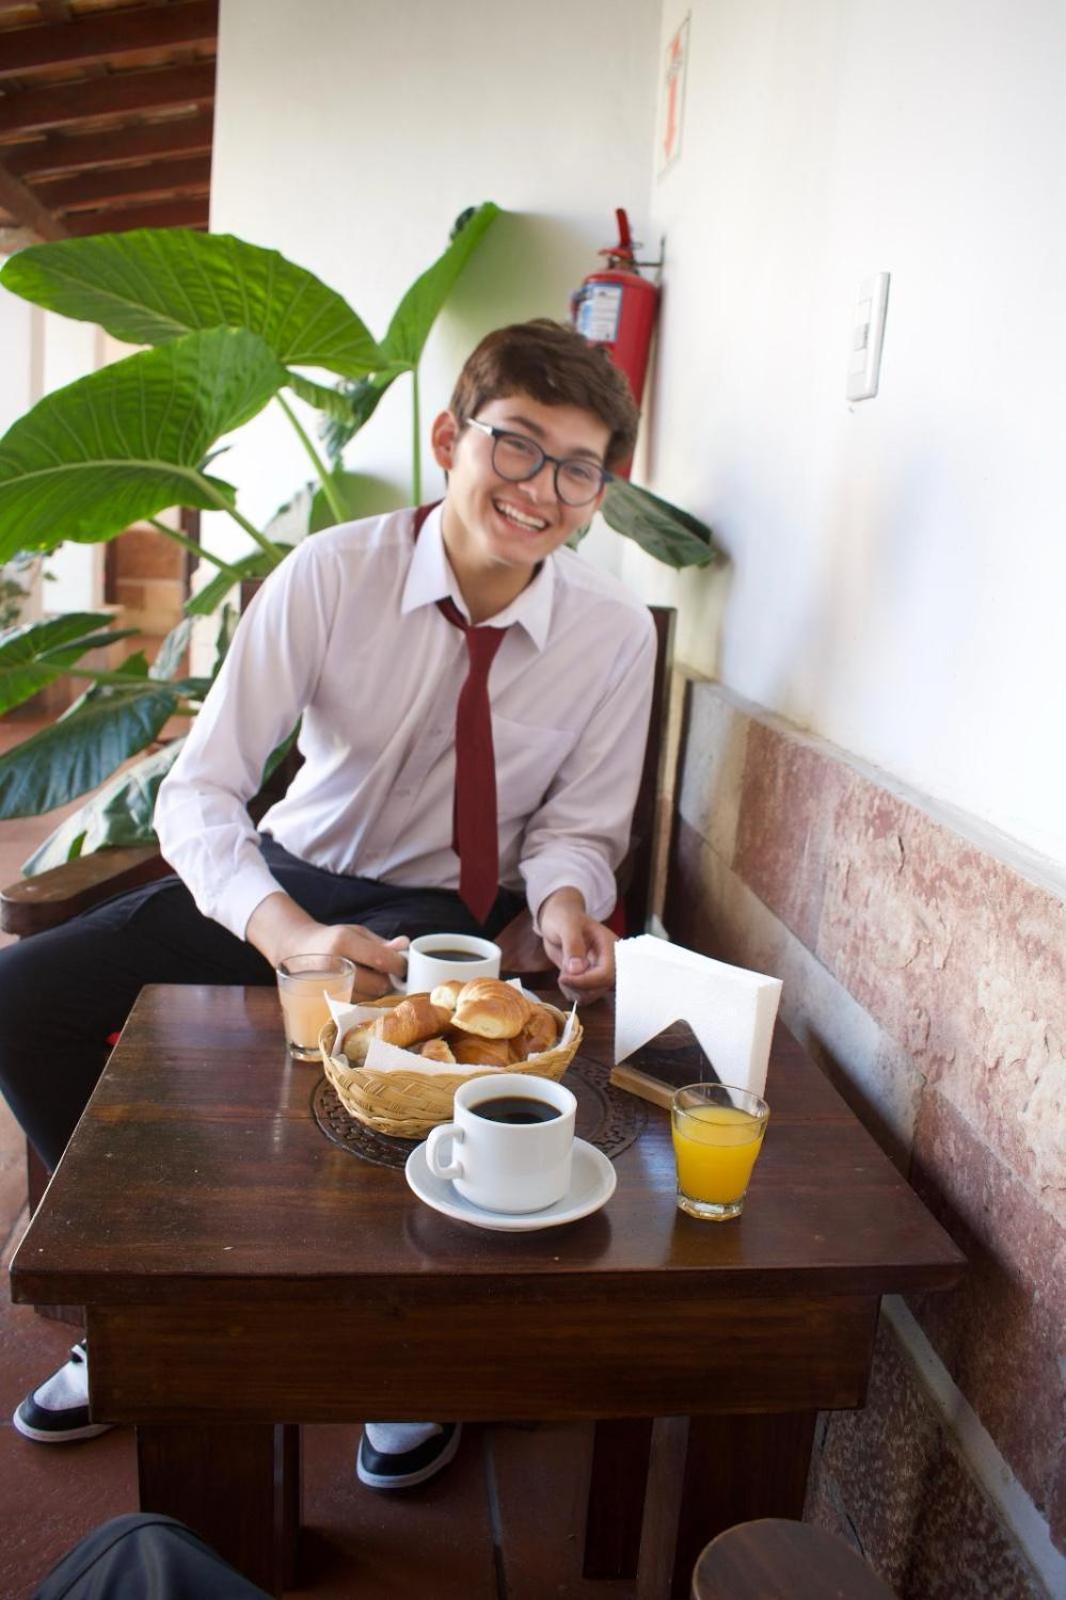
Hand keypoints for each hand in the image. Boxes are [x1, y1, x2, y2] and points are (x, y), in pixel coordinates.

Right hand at [246, 891, 408, 997]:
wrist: (296, 949)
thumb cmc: (331, 940)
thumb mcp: (355, 933)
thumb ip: (381, 943)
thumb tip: (405, 944)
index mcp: (342, 942)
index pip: (381, 959)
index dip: (398, 965)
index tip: (402, 966)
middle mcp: (333, 965)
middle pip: (377, 984)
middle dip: (386, 981)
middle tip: (382, 974)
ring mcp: (327, 987)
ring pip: (369, 999)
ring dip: (375, 993)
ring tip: (367, 981)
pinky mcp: (324, 1002)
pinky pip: (355, 1007)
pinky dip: (363, 1001)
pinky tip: (358, 991)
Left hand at [537, 887, 615, 1004]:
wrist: (559, 920)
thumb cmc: (564, 917)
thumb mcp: (567, 925)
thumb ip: (573, 944)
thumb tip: (576, 969)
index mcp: (611, 947)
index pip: (606, 973)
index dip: (585, 981)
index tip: (563, 978)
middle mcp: (609, 962)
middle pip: (601, 988)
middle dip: (578, 987)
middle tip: (562, 976)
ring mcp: (599, 973)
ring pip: (592, 995)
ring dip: (573, 991)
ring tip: (563, 975)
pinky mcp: (590, 980)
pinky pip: (584, 996)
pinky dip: (571, 992)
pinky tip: (565, 979)